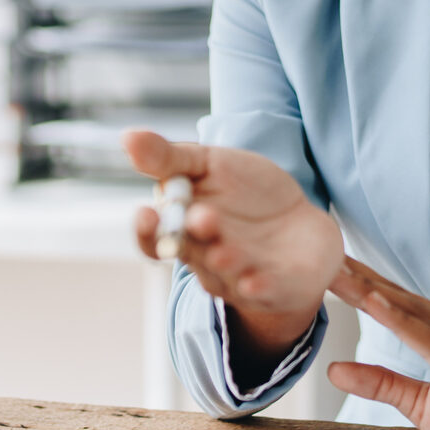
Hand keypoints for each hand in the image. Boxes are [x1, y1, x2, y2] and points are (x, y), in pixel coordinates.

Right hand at [123, 131, 342, 369]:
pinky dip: (259, 288)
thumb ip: (170, 158)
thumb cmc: (248, 194)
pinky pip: (267, 292)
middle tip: (201, 217)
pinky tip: (254, 280)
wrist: (302, 222)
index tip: (146, 214)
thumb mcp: (210, 165)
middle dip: (193, 240)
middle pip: (192, 256)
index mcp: (185, 230)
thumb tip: (127, 136)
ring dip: (225, 263)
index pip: (154, 240)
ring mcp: (242, 277)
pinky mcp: (279, 288)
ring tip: (224, 250)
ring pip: (226, 275)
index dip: (147, 232)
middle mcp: (208, 259)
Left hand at [327, 262, 429, 429]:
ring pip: (409, 311)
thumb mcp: (426, 408)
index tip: (320, 263)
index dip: (356, 284)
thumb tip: (335, 368)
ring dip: (370, 288)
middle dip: (355, 275)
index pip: (392, 305)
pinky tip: (376, 303)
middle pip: (395, 297)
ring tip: (334, 268)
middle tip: (315, 251)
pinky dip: (402, 321)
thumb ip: (384, 384)